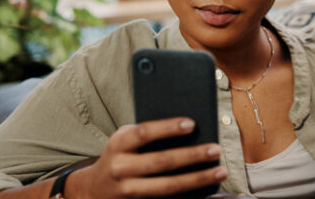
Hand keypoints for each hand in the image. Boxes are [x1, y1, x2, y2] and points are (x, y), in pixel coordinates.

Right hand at [68, 117, 227, 197]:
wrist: (93, 190)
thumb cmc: (119, 157)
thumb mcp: (124, 141)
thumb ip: (147, 135)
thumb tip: (189, 129)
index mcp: (118, 145)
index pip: (144, 133)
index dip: (167, 128)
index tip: (192, 124)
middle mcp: (120, 168)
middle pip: (161, 162)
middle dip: (192, 156)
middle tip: (216, 149)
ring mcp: (128, 190)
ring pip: (167, 186)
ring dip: (197, 179)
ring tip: (220, 171)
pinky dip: (190, 196)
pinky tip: (208, 190)